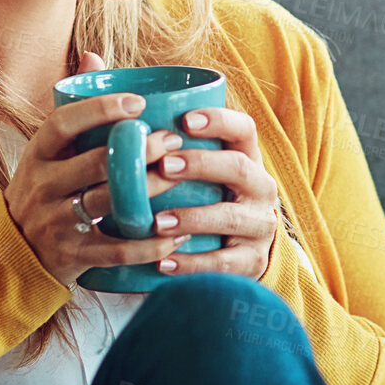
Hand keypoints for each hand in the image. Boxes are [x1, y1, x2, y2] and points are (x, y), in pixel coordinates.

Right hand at [2, 51, 190, 288]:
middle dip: (138, 151)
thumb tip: (94, 56)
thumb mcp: (48, 150)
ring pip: (107, 202)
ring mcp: (56, 222)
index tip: (139, 101)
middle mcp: (42, 186)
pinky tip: (178, 234)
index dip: (100, 110)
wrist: (15, 252)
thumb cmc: (45, 188)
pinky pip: (116, 250)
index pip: (62, 123)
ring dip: (149, 190)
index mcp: (37, 153)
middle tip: (173, 140)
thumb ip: (73, 106)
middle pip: (94, 164)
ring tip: (182, 176)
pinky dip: (149, 244)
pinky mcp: (73, 256)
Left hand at [151, 104, 280, 281]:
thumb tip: (124, 121)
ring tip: (158, 222)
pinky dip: (192, 263)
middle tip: (164, 166)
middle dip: (200, 165)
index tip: (186, 120)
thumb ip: (179, 149)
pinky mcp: (253, 261)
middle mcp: (260, 188)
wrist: (242, 250)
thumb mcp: (206, 173)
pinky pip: (223, 263)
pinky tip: (164, 262)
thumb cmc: (210, 200)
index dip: (219, 121)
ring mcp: (260, 225)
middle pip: (238, 167)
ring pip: (231, 218)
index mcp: (248, 158)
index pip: (243, 129)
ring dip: (192, 218)